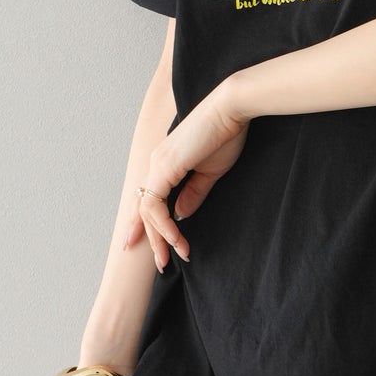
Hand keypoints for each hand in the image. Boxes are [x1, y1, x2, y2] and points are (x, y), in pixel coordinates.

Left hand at [123, 81, 250, 268]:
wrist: (232, 110)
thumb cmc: (226, 135)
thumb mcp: (210, 173)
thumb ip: (193, 194)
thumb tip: (180, 215)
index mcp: (166, 164)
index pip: (150, 200)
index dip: (150, 226)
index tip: (162, 248)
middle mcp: (156, 164)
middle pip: (143, 209)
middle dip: (151, 240)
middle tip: (161, 265)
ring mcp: (158, 165)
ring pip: (146, 210)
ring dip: (159, 237)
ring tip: (174, 256)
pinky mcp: (165, 167)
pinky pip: (154, 204)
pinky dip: (164, 225)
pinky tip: (177, 238)